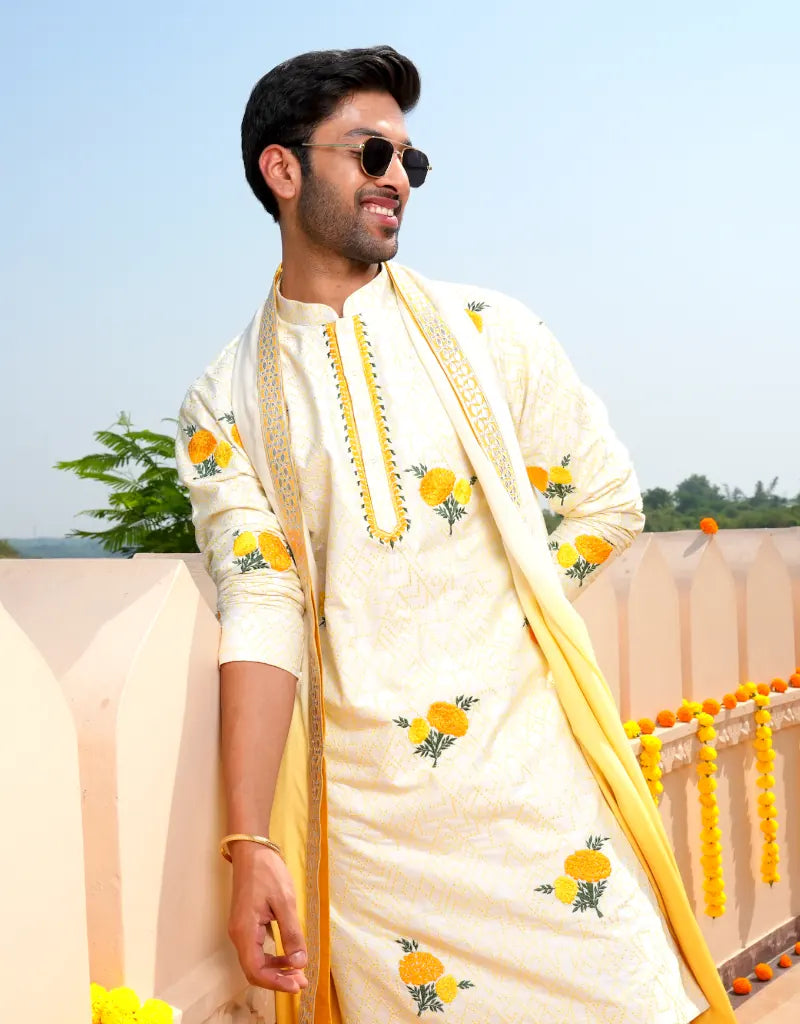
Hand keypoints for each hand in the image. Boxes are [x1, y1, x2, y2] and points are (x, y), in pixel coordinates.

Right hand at [227, 842, 308, 992]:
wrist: (252, 851)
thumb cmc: (267, 872)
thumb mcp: (285, 901)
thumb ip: (291, 933)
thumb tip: (300, 962)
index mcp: (244, 931)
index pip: (256, 970)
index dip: (276, 982)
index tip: (297, 985)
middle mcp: (238, 935)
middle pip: (254, 970)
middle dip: (278, 979)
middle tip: (302, 982)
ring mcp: (241, 930)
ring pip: (256, 961)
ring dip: (276, 970)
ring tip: (299, 972)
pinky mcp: (246, 924)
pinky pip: (256, 950)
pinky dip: (272, 957)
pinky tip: (288, 957)